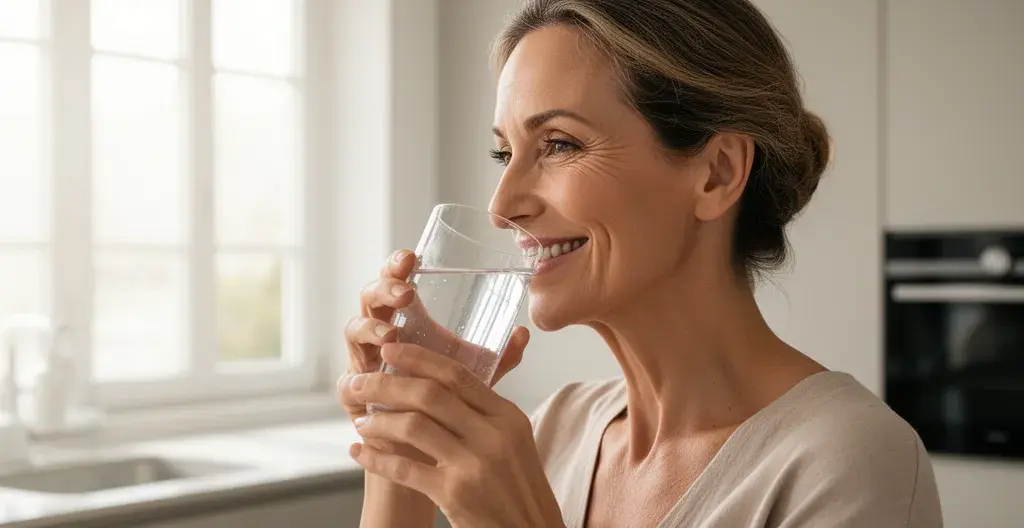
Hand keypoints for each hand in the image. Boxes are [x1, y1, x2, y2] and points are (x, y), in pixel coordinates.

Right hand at [339, 249, 527, 421]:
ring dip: (370, 329)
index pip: (398, 282)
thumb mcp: (473, 375)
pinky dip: (355, 376)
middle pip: (371, 297)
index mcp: (407, 321)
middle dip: (384, 290)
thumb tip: (524, 333)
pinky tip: (368, 376)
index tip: (411, 256)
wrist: (426, 449)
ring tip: (390, 336)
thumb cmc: (445, 401)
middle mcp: (381, 334)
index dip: (398, 266)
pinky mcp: (353, 392)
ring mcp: (363, 360)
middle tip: (405, 295)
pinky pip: (346, 379)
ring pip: (353, 330)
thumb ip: (499, 356)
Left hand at [343, 341, 564, 527]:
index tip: (390, 350)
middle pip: (430, 394)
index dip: (419, 358)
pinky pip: (404, 468)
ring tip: (362, 420)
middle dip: (387, 384)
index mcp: (507, 416)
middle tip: (360, 381)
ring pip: (413, 426)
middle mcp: (492, 435)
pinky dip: (376, 458)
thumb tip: (446, 382)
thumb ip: (485, 412)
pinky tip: (359, 452)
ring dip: (379, 420)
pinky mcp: (455, 494)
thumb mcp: (515, 441)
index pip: (457, 374)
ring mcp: (473, 465)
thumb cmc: (518, 489)